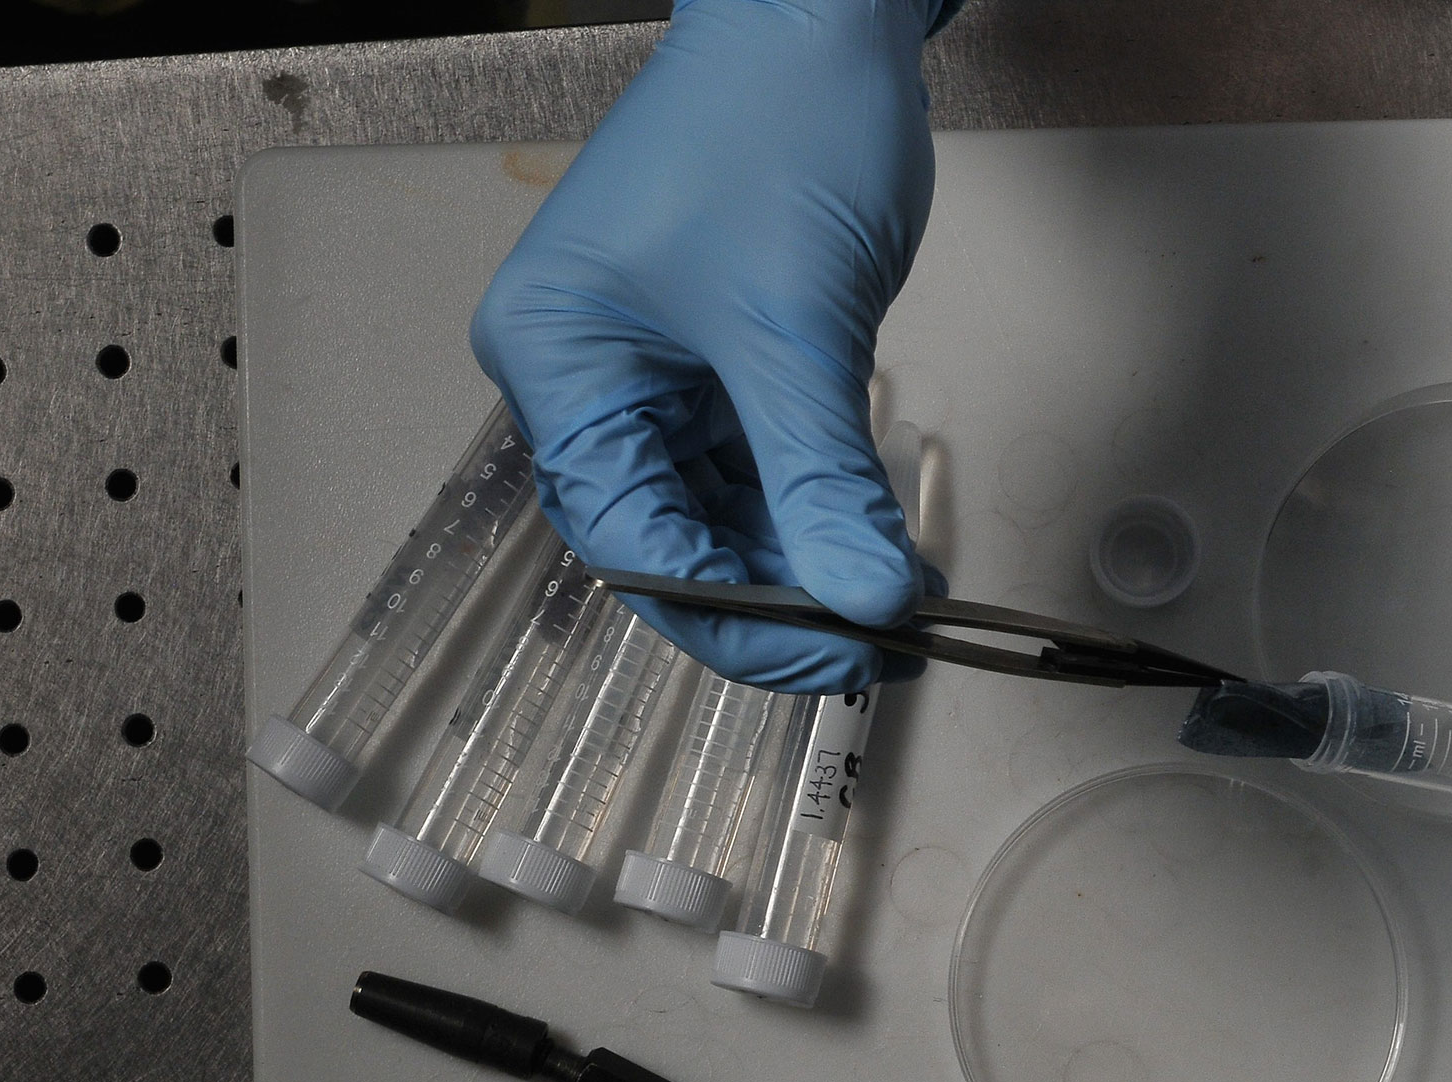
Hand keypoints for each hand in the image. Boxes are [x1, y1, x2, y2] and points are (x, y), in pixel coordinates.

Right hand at [472, 0, 946, 691]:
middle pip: (668, 539)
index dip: (733, 616)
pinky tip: (873, 540)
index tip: (834, 648)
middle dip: (771, 595)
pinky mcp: (716, 356)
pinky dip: (812, 504)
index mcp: (560, 363)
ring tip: (891, 592)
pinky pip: (752, 462)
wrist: (825, 20)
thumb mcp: (798, 329)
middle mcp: (589, 374)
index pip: (632, 543)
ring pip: (718, 511)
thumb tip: (862, 598)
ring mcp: (652, 367)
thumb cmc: (777, 127)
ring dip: (801, 557)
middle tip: (872, 638)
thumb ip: (823, 480)